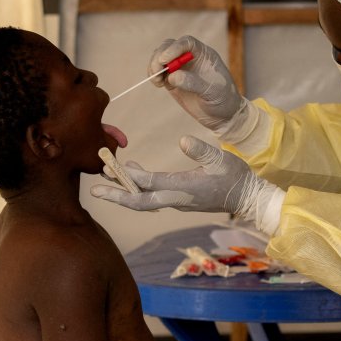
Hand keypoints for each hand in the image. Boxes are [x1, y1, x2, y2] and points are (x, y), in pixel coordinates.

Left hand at [90, 136, 284, 231]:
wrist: (246, 198)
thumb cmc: (236, 177)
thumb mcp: (221, 159)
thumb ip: (202, 150)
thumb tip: (182, 140)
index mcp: (183, 188)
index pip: (149, 184)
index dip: (128, 179)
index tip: (108, 172)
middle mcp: (175, 198)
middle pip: (139, 201)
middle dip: (116, 195)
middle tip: (94, 189)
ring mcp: (176, 200)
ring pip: (144, 199)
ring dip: (124, 190)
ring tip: (105, 175)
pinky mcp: (179, 198)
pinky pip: (153, 195)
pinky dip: (138, 187)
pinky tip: (132, 171)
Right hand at [148, 36, 245, 132]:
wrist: (222, 115)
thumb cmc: (222, 99)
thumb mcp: (211, 91)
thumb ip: (193, 82)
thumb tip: (172, 76)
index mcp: (204, 54)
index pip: (187, 43)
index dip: (174, 47)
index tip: (165, 59)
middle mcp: (190, 57)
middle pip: (169, 46)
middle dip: (159, 56)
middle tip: (157, 71)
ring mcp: (180, 68)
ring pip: (160, 57)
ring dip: (154, 66)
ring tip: (157, 80)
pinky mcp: (172, 79)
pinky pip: (158, 71)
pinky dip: (153, 75)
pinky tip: (157, 83)